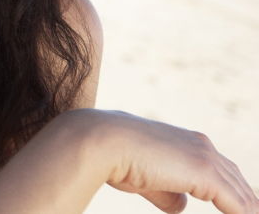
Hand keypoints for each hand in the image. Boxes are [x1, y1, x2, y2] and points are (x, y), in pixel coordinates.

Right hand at [93, 110, 257, 213]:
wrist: (102, 141)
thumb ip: (167, 191)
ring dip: (247, 210)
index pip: (222, 171)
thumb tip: (182, 205)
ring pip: (242, 194)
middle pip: (237, 181)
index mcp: (189, 142)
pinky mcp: (205, 173)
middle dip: (246, 204)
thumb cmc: (115, 157)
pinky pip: (239, 205)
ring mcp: (206, 158)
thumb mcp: (146, 178)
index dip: (232, 194)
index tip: (237, 210)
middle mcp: (202, 145)